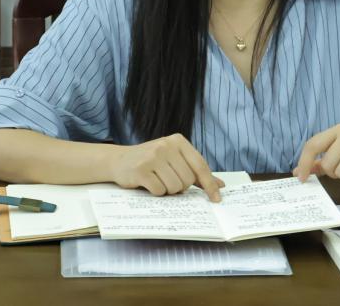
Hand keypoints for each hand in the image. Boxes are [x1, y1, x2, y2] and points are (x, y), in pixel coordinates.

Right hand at [110, 134, 224, 200]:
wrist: (119, 161)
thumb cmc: (152, 162)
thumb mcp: (174, 160)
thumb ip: (196, 171)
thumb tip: (220, 185)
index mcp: (178, 141)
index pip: (200, 165)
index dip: (209, 184)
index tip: (216, 199)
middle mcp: (166, 145)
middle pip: (187, 180)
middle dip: (180, 187)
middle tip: (168, 180)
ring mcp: (153, 156)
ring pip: (174, 187)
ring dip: (168, 190)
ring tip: (158, 181)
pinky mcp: (141, 169)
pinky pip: (159, 191)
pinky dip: (156, 192)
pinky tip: (148, 183)